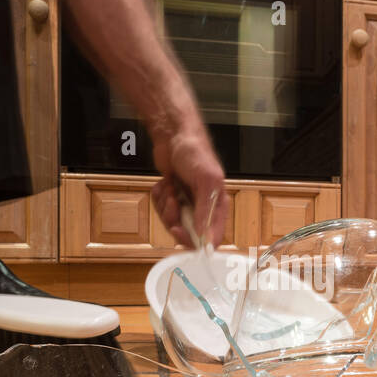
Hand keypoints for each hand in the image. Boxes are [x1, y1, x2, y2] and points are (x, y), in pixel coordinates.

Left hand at [150, 125, 227, 246]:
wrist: (174, 135)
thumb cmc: (195, 152)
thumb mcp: (205, 181)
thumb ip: (205, 210)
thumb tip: (205, 236)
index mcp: (217, 205)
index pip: (211, 237)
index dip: (195, 241)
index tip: (180, 233)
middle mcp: (202, 207)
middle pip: (187, 232)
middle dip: (174, 218)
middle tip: (173, 203)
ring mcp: (186, 203)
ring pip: (171, 221)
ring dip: (166, 204)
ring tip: (170, 187)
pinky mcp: (172, 197)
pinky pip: (160, 208)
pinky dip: (158, 196)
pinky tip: (165, 183)